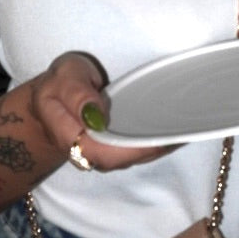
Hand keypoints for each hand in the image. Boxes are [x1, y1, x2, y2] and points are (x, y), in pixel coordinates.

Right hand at [30, 51, 173, 172]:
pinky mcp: (113, 148)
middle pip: (124, 159)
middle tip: (185, 130)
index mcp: (71, 139)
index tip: (162, 137)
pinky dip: (155, 142)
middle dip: (155, 148)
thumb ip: (76, 94)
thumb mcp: (63, 78)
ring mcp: (102, 154)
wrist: (53, 97)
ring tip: (186, 129)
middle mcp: (88, 154)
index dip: (135, 147)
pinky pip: (134, 149)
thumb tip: (97, 115)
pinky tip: (174, 129)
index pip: (106, 152)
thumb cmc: (59, 84)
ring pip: (132, 157)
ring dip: (159, 146)